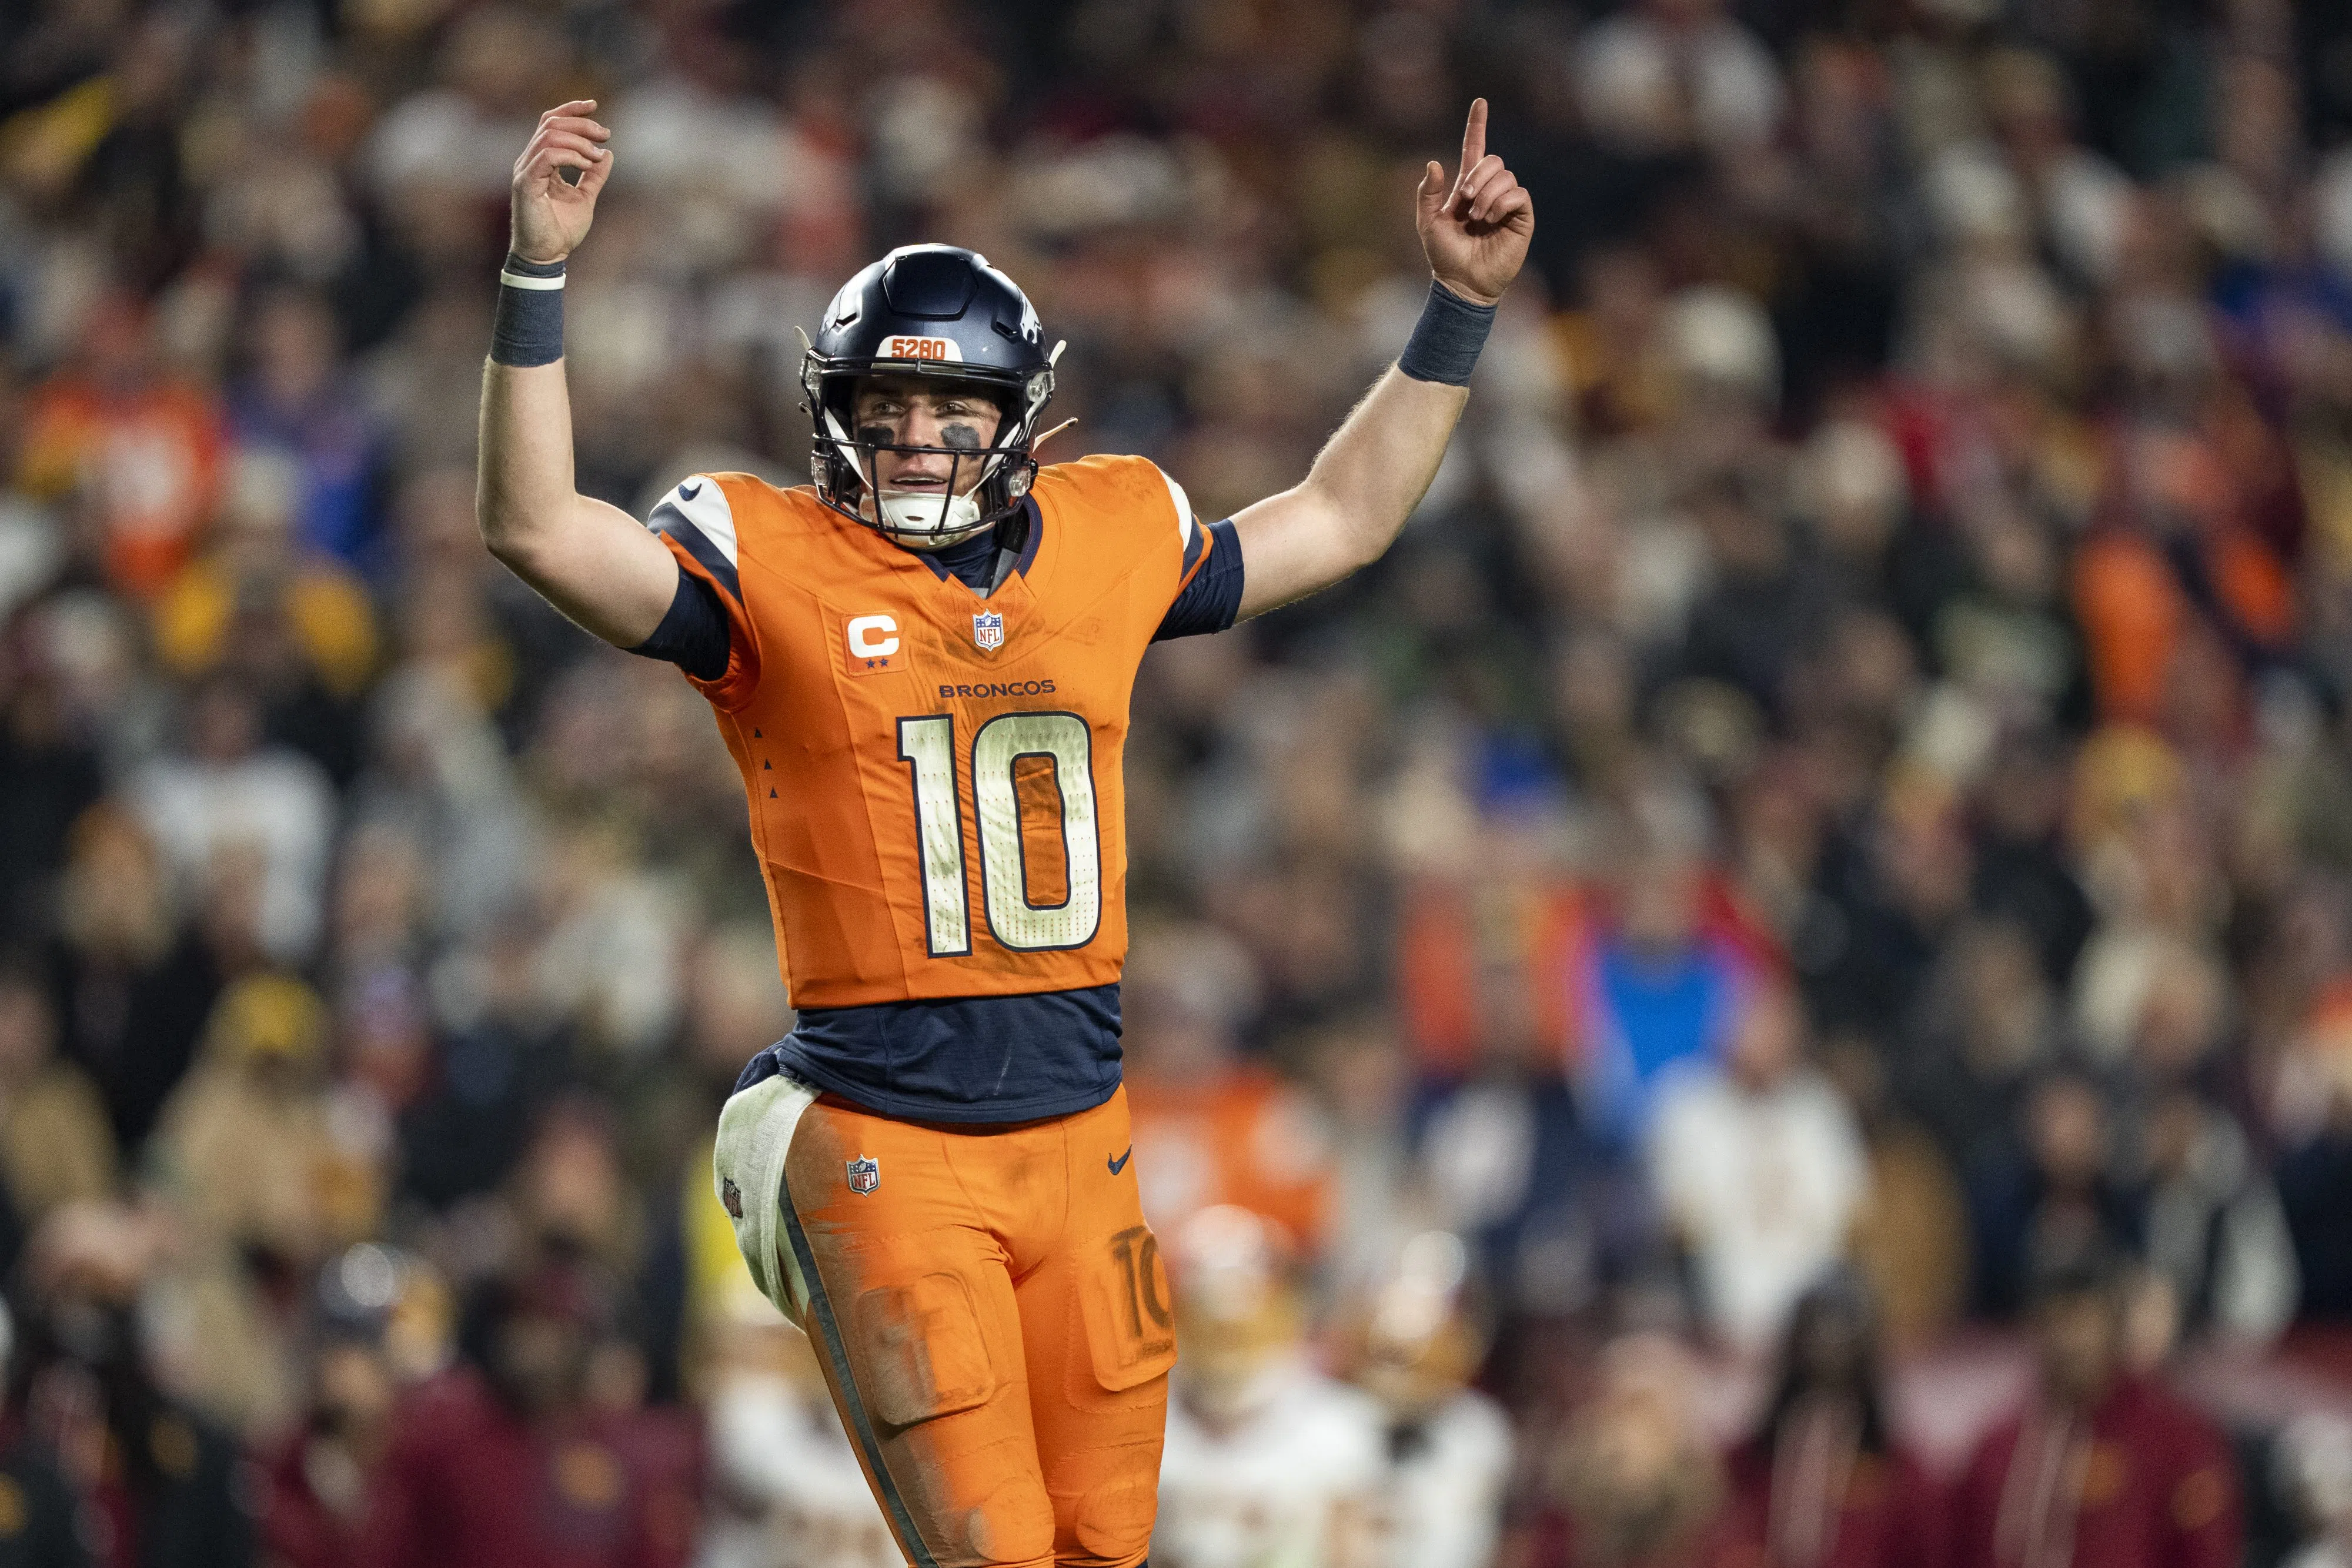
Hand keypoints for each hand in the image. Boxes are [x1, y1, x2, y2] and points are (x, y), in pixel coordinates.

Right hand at [510, 100, 612, 263]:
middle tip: (605, 135)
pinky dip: (570, 156)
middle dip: (582, 124)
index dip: (571, 110)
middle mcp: (530, 161)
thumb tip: (608, 154)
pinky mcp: (526, 183)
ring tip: (597, 155)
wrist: (547, 256)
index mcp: (541, 161)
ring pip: (549, 137)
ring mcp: (525, 171)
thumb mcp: (585, 198)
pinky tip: (586, 163)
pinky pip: (547, 156)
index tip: (594, 105)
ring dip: (579, 141)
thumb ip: (594, 176)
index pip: (550, 123)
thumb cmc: (562, 231)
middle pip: (552, 124)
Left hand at [1414, 98, 1532, 307]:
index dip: (1477, 125)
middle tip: (1466, 202)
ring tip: (1478, 219)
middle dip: (1477, 177)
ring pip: (1505, 176)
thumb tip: (1435, 163)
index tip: (1480, 102)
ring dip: (1487, 195)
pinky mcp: (1521, 217)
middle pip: (1493, 160)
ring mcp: (1507, 203)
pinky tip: (1492, 220)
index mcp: (1468, 186)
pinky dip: (1502, 203)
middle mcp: (1490, 190)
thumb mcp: (1428, 221)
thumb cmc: (1445, 254)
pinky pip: (1518, 194)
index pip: (1475, 148)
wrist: (1462, 281)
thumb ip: (1428, 193)